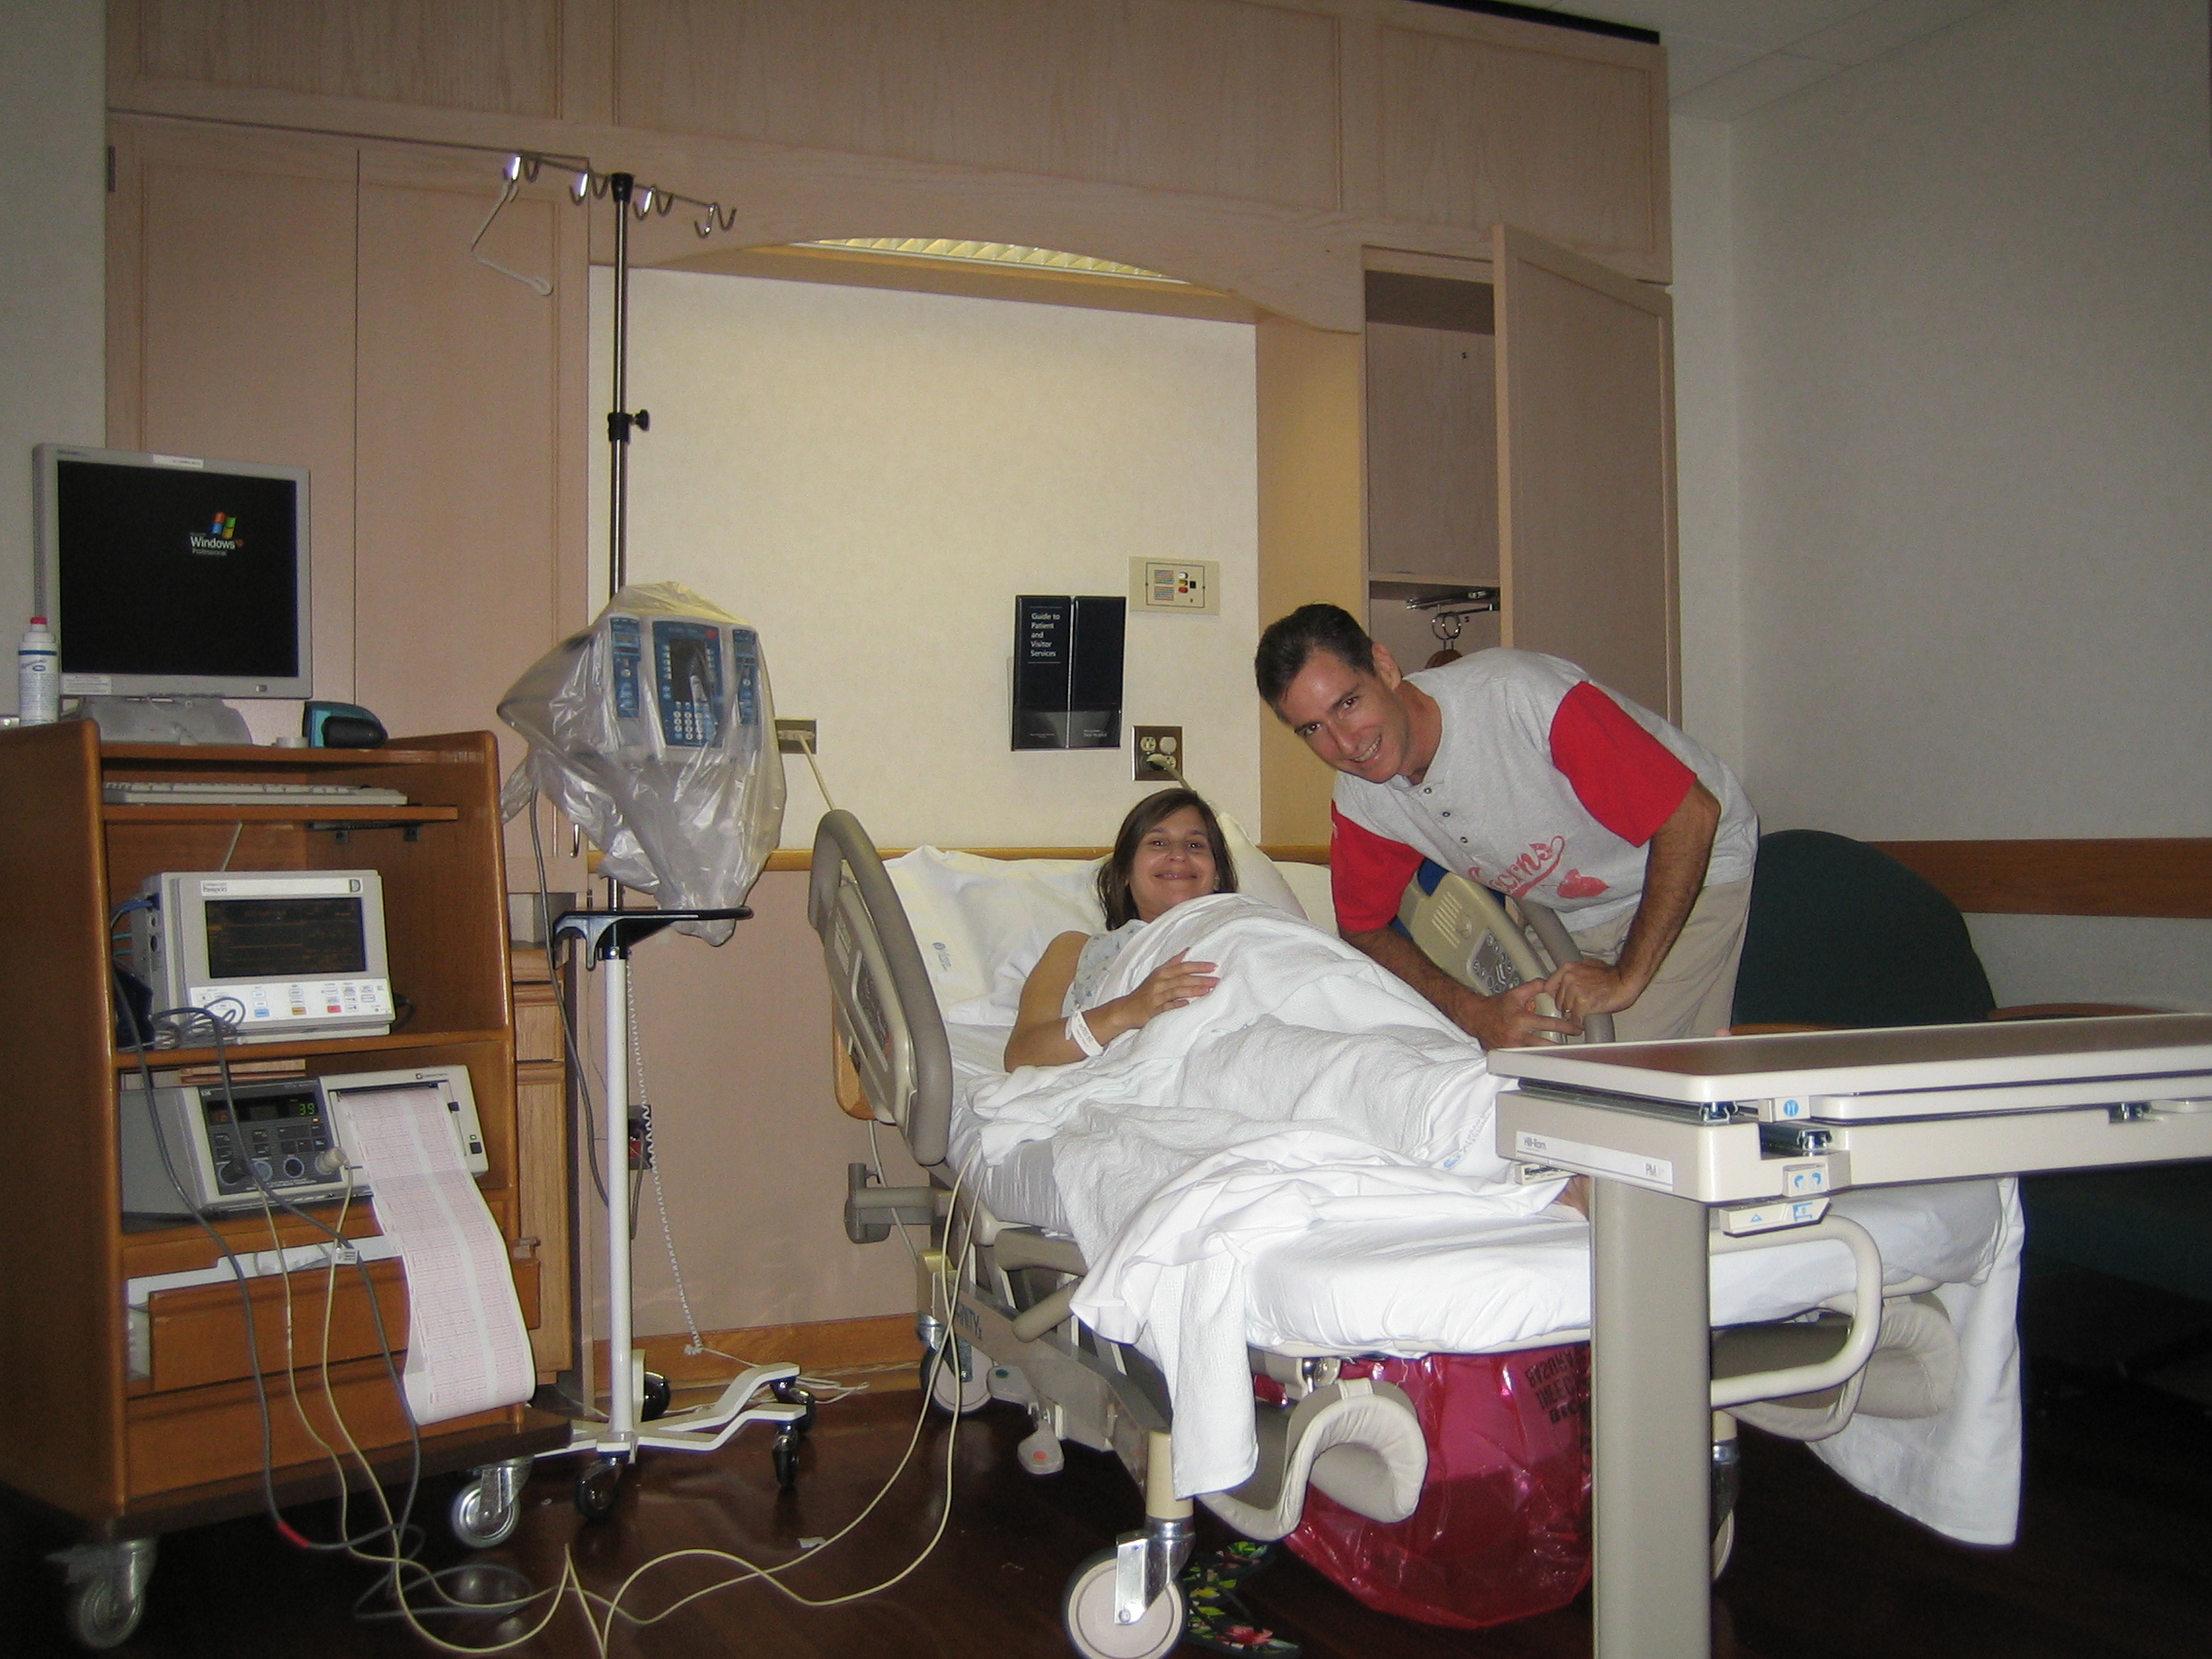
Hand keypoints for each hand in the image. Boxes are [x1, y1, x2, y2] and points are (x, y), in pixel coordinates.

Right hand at [1091, 949, 1218, 1042]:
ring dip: (1193, 990)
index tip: (1213, 966)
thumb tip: (1187, 950)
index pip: (1182, 967)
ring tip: (1208, 991)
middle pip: (1182, 979)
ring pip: (1176, 991)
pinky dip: (1176, 1004)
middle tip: (1217, 980)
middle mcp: (1159, 983)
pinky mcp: (1153, 1010)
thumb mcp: (1157, 974)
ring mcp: (1155, 996)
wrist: (1125, 1009)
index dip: (1198, 966)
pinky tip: (1187, 1004)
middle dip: (1200, 979)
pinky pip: (1166, 1007)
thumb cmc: (1145, 991)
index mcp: (1161, 973)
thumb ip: (1173, 962)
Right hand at [1451, 980, 1576, 1048]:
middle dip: (1560, 1047)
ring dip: (1549, 1056)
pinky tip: (1544, 1060)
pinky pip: (1524, 1059)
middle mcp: (1517, 1036)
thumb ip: (1533, 987)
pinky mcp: (1507, 1055)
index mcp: (1522, 1020)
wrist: (1476, 1017)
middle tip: (1574, 1048)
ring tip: (1562, 1055)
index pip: (1549, 1024)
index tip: (1576, 1029)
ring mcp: (1512, 1048)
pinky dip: (1534, 1059)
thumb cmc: (1496, 1006)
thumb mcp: (1515, 993)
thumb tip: (1549, 983)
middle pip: (1545, 1046)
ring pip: (1535, 1056)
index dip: (1566, 1027)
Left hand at [1542, 960, 1642, 1025]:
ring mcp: (1575, 991)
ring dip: (1574, 1015)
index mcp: (1568, 969)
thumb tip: (1562, 981)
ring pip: (1566, 1011)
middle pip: (1558, 1001)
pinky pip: (1575, 1019)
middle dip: (1567, 1006)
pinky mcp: (1583, 1004)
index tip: (1562, 1000)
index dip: (1556, 996)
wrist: (1626, 981)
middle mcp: (1569, 978)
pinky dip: (1580, 1022)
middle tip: (1579, 1007)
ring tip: (1585, 1012)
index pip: (1549, 986)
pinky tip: (1586, 1020)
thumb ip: (1573, 973)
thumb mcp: (1587, 966)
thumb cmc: (1611, 975)